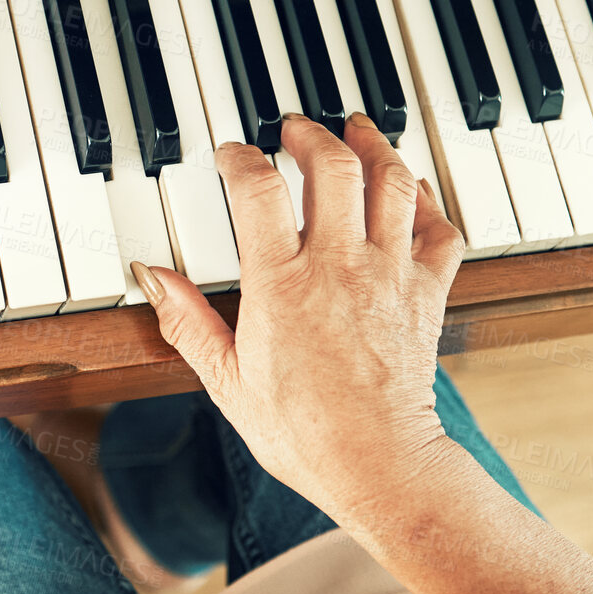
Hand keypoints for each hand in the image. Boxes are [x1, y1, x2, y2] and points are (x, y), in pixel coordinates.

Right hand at [134, 113, 463, 518]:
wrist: (378, 464)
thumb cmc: (303, 433)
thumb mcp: (226, 381)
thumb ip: (188, 322)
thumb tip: (154, 278)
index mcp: (281, 283)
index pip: (258, 188)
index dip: (240, 158)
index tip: (232, 154)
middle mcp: (339, 266)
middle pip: (333, 166)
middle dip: (311, 135)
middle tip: (295, 129)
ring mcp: (389, 276)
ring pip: (392, 183)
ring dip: (374, 148)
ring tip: (357, 132)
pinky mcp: (427, 294)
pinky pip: (439, 229)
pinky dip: (427, 202)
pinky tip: (412, 193)